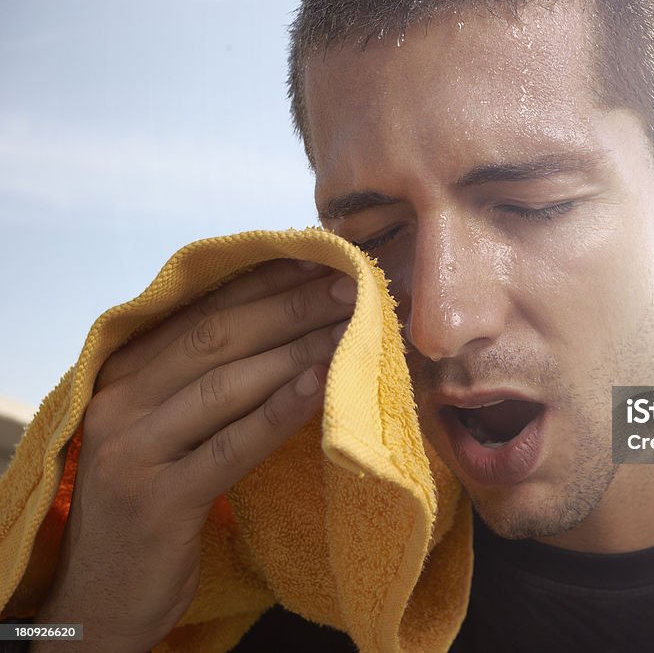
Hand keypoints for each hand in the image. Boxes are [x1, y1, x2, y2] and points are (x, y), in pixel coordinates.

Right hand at [33, 259, 354, 651]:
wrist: (103, 594)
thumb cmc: (152, 495)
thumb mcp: (167, 426)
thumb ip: (206, 376)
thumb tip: (287, 319)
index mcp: (123, 372)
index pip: (202, 309)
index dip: (264, 279)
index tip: (321, 257)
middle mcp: (119, 401)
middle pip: (217, 338)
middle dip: (290, 306)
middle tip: (351, 284)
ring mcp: (134, 451)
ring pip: (227, 384)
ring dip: (297, 349)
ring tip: (351, 326)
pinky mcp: (159, 500)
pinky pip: (232, 447)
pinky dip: (279, 411)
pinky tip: (321, 384)